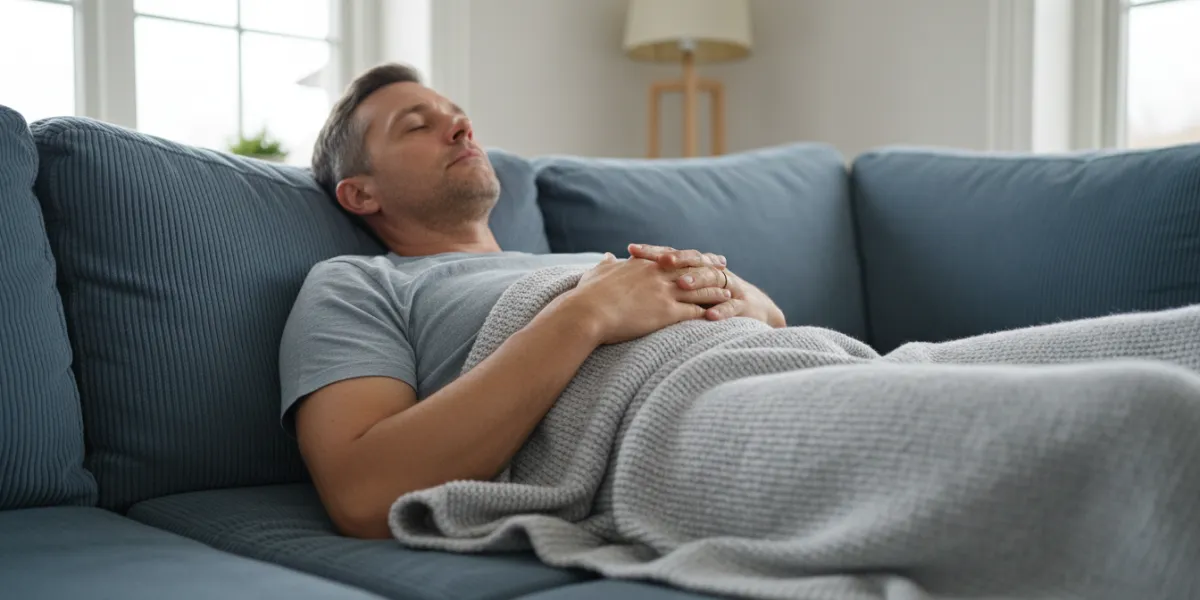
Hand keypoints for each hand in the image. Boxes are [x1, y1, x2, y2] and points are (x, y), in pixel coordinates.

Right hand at [569, 253, 732, 344]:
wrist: (587, 312)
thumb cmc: (588, 295)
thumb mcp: (597, 274)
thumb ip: (606, 265)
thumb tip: (608, 257)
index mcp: (643, 264)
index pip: (672, 257)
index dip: (687, 257)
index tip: (699, 256)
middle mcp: (658, 274)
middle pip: (691, 268)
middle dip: (710, 268)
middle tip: (724, 268)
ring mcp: (664, 292)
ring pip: (698, 289)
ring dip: (715, 291)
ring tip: (729, 294)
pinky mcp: (667, 312)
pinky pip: (695, 310)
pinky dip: (709, 312)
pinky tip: (719, 316)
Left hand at [629, 243, 785, 327]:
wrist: (753, 308)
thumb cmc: (709, 298)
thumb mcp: (684, 287)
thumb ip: (657, 279)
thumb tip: (623, 270)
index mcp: (694, 267)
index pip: (671, 254)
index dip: (652, 251)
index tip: (631, 249)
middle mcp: (710, 271)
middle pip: (691, 261)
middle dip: (677, 259)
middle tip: (661, 261)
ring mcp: (727, 287)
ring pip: (711, 279)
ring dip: (697, 281)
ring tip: (682, 285)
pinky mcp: (742, 305)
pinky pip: (731, 307)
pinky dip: (721, 310)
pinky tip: (710, 316)